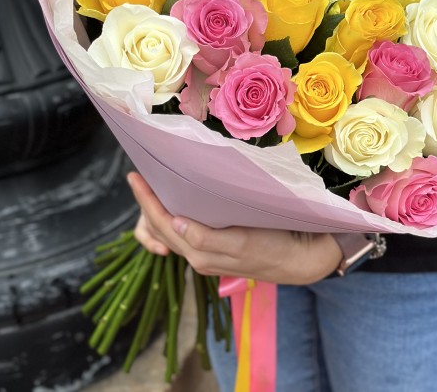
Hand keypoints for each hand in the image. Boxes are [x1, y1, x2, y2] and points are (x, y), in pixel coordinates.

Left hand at [127, 172, 342, 284]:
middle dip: (146, 205)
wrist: (301, 259)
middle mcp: (198, 256)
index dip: (147, 201)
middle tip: (140, 177)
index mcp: (201, 254)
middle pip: (161, 229)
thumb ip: (206, 238)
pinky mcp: (217, 248)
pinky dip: (175, 217)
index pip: (163, 225)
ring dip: (158, 211)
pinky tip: (179, 204)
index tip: (135, 177)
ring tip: (155, 187)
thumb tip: (174, 224)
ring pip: (170, 233)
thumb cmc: (274, 247)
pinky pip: (185, 234)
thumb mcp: (242, 242)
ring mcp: (207, 254)